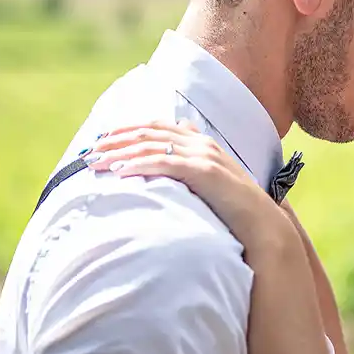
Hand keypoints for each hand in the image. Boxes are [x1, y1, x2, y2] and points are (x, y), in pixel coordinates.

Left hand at [86, 120, 299, 261]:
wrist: (263, 226)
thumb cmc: (235, 211)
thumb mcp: (211, 185)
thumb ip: (191, 171)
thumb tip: (167, 169)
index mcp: (201, 143)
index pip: (157, 127)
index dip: (128, 130)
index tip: (103, 139)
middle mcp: (201, 143)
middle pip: (149, 133)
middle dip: (116, 140)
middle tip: (90, 152)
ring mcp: (203, 155)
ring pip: (152, 146)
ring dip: (120, 153)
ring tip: (96, 162)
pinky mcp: (204, 172)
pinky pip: (164, 163)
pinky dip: (139, 165)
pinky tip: (120, 172)